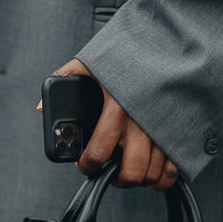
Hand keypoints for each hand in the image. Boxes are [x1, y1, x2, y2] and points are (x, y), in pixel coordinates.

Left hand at [39, 59, 179, 189]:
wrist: (172, 41)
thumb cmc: (130, 51)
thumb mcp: (94, 59)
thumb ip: (67, 79)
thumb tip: (42, 107)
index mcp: (116, 108)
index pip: (96, 155)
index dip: (87, 167)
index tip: (85, 165)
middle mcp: (141, 123)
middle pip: (129, 174)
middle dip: (116, 180)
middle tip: (111, 173)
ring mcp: (163, 130)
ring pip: (151, 175)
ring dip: (139, 179)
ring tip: (131, 170)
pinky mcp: (180, 133)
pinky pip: (173, 170)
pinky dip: (164, 179)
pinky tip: (155, 174)